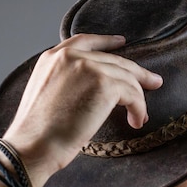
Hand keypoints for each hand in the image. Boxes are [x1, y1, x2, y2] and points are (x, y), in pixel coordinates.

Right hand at [2, 34, 162, 186]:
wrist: (34, 145)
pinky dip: (139, 109)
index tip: (121, 42)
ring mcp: (89, 68)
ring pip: (127, 77)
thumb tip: (91, 92)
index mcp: (53, 58)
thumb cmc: (36, 133)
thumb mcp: (45, 95)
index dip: (106, 42)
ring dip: (137, 98)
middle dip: (136, 73)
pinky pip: (133, 94)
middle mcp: (71, 57)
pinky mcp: (105, 84)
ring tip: (139, 115)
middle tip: (152, 82)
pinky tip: (136, 121)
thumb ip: (64, 82)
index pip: (85, 41)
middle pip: (114, 60)